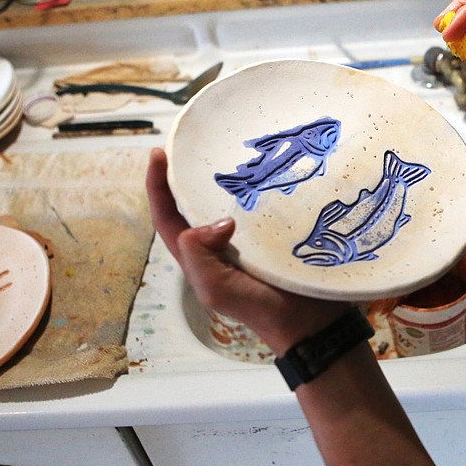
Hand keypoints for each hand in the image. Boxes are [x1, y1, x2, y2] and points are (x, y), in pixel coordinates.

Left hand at [145, 148, 347, 353]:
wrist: (308, 322)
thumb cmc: (260, 309)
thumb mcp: (216, 290)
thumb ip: (199, 258)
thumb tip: (217, 222)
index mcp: (198, 255)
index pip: (167, 216)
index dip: (157, 186)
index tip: (159, 155)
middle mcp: (218, 242)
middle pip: (193, 203)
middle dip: (189, 174)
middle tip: (195, 144)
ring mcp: (247, 236)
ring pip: (227, 199)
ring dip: (226, 176)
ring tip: (229, 148)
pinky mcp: (274, 231)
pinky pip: (261, 203)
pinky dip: (260, 185)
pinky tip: (267, 169)